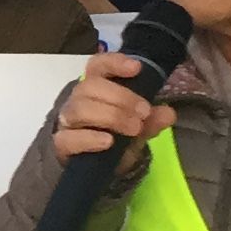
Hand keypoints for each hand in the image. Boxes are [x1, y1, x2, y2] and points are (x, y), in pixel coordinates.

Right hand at [51, 49, 173, 162]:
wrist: (95, 168)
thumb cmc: (115, 138)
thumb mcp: (138, 129)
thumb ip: (152, 120)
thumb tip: (168, 113)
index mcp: (96, 87)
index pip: (97, 65)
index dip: (114, 63)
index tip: (136, 68)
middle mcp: (79, 99)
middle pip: (91, 86)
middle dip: (121, 97)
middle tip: (144, 112)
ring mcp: (68, 121)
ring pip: (81, 109)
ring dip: (111, 116)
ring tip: (133, 128)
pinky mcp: (62, 143)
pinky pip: (70, 137)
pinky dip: (90, 138)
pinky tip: (108, 142)